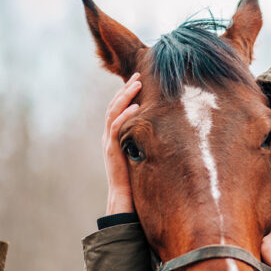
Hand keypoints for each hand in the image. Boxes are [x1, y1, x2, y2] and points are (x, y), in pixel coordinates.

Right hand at [103, 72, 141, 214]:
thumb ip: (142, 140)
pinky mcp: (111, 149)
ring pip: (113, 112)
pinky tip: (135, 106)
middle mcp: (108, 135)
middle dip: (126, 88)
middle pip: (113, 105)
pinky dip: (125, 115)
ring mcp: (107, 142)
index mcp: (113, 135)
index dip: (126, 92)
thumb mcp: (138, 153)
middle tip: (138, 74)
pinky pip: (116, 127)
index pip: (117, 108)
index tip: (138, 79)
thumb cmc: (134, 177)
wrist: (122, 196)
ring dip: (125, 96)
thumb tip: (162, 128)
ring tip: (137, 83)